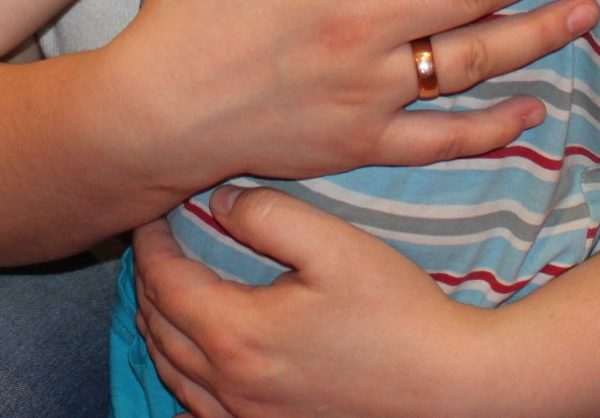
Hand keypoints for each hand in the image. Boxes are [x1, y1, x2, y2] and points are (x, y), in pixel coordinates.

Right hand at [114, 0, 599, 190]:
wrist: (155, 111)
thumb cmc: (184, 8)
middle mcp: (359, 26)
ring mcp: (366, 90)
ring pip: (471, 61)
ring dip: (536, 35)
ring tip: (584, 9)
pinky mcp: (362, 143)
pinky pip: (441, 137)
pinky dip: (492, 127)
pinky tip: (533, 109)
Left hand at [131, 188, 488, 417]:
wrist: (450, 385)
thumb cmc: (398, 311)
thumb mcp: (335, 245)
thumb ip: (269, 214)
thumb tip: (220, 203)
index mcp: (238, 333)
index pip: (164, 282)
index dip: (150, 243)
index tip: (154, 214)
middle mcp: (231, 384)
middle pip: (158, 328)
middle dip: (149, 281)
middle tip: (158, 245)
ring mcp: (248, 417)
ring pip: (172, 373)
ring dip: (159, 327)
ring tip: (167, 290)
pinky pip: (199, 414)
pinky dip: (182, 381)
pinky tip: (193, 366)